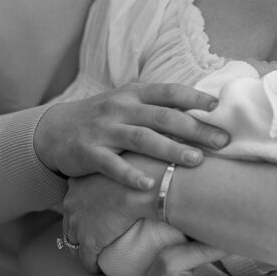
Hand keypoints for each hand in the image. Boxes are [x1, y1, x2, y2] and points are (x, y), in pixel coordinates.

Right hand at [34, 83, 228, 190]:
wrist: (55, 130)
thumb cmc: (103, 118)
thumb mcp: (127, 104)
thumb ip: (157, 106)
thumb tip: (200, 113)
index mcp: (134, 94)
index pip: (169, 91)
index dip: (195, 98)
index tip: (219, 108)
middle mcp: (121, 108)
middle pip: (163, 117)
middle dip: (195, 129)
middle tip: (222, 141)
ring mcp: (104, 130)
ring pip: (142, 139)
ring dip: (170, 149)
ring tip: (196, 161)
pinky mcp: (89, 152)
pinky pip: (112, 165)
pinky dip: (130, 174)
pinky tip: (148, 184)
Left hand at [63, 171, 146, 272]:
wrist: (139, 190)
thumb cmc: (135, 177)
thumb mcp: (119, 169)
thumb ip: (117, 172)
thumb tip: (134, 178)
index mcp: (76, 184)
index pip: (72, 202)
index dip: (79, 212)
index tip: (89, 218)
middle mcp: (70, 204)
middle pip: (69, 224)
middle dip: (76, 234)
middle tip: (88, 241)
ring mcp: (77, 224)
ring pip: (73, 244)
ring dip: (81, 252)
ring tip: (93, 257)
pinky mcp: (88, 242)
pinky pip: (86, 260)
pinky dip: (92, 266)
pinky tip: (99, 269)